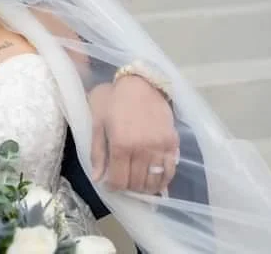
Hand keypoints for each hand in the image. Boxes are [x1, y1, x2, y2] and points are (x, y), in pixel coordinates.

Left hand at [89, 75, 178, 193]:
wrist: (142, 82)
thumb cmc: (114, 100)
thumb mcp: (98, 123)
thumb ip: (97, 153)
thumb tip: (98, 179)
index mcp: (120, 145)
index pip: (119, 181)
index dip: (113, 187)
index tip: (110, 184)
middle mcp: (142, 150)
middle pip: (136, 183)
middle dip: (128, 187)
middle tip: (124, 181)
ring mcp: (159, 147)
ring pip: (153, 181)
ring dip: (145, 187)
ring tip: (138, 183)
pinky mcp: (173, 143)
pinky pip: (170, 171)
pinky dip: (163, 180)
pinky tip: (156, 179)